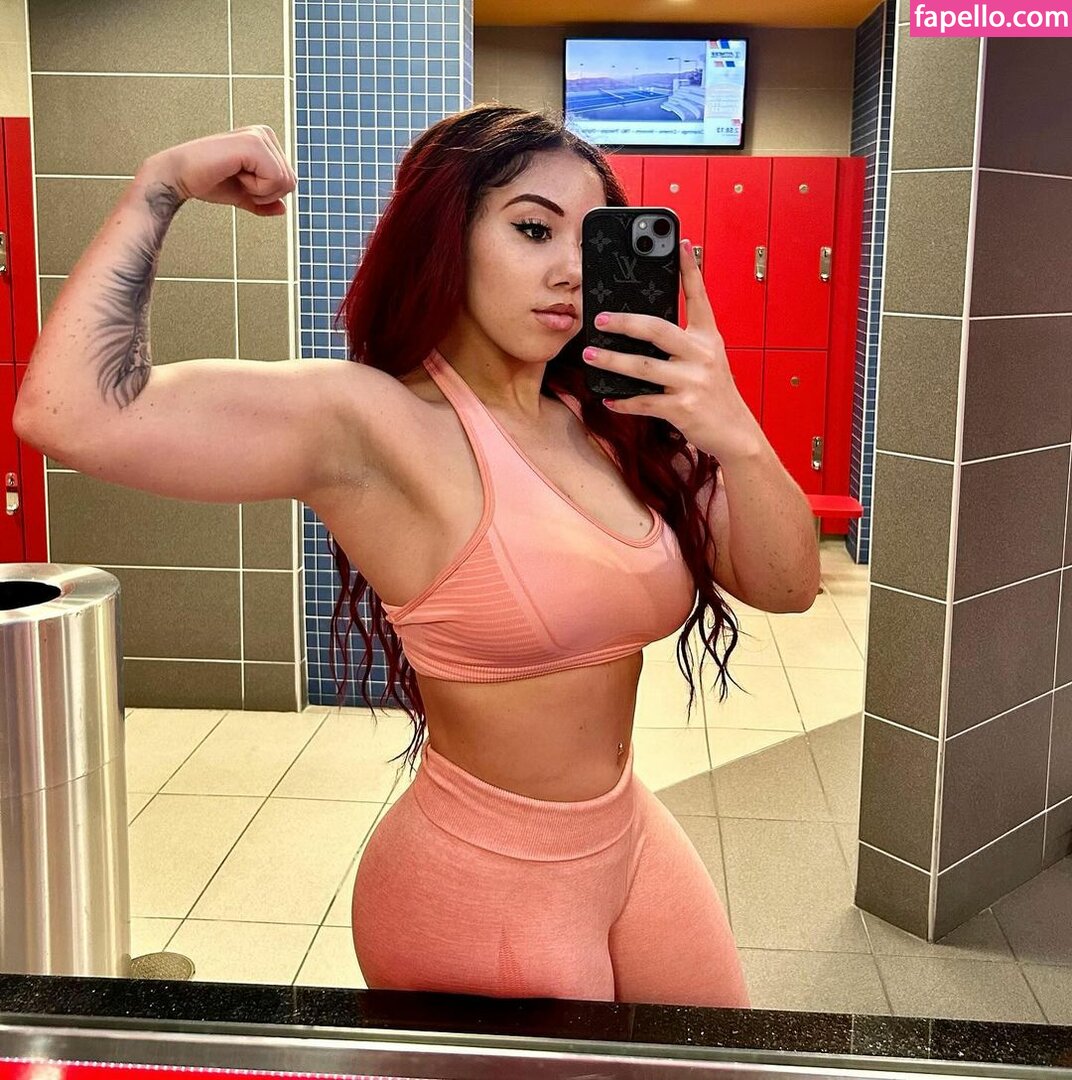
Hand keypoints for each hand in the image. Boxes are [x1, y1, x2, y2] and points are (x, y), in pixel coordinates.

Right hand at [138, 126, 296, 216]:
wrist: (180, 176)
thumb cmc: (206, 180)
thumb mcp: (243, 195)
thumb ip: (264, 202)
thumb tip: (284, 209)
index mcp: (264, 142)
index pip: (289, 181)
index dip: (268, 194)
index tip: (241, 183)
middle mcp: (264, 134)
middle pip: (291, 182)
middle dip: (266, 194)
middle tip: (238, 181)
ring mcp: (259, 136)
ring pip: (285, 181)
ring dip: (259, 191)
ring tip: (235, 176)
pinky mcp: (253, 143)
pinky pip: (275, 179)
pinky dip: (255, 188)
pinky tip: (235, 173)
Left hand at [581, 239, 762, 462]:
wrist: (736, 433)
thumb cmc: (714, 393)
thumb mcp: (709, 359)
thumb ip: (685, 341)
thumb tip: (643, 326)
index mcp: (709, 338)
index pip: (698, 297)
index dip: (690, 269)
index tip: (680, 242)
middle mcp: (702, 355)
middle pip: (657, 330)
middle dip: (624, 322)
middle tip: (599, 319)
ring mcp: (692, 382)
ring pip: (642, 367)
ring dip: (611, 362)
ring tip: (590, 355)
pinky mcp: (683, 408)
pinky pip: (644, 402)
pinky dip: (623, 401)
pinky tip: (608, 399)